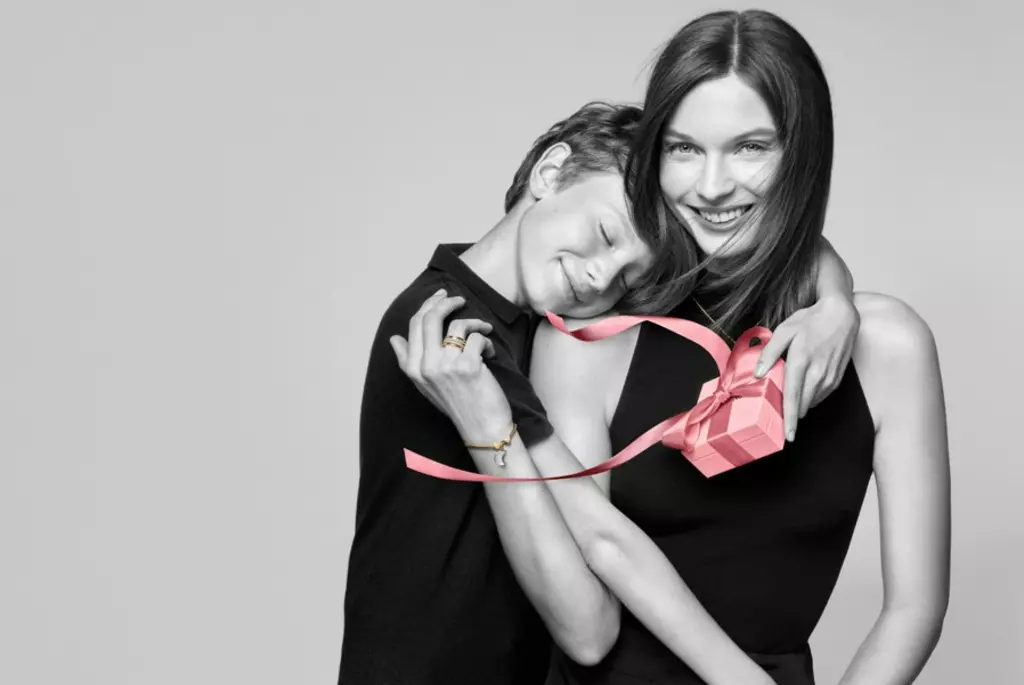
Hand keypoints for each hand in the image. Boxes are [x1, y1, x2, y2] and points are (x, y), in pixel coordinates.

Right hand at [389, 289, 512, 442]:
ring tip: (483, 330)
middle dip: (446, 302)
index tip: (441, 298)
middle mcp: (426, 366)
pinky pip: (477, 337)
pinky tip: (490, 352)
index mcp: (413, 368)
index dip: (428, 305)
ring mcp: (446, 365)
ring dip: (474, 323)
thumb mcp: (425, 385)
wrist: (481, 427)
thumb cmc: (456, 405)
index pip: (414, 325)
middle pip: (430, 318)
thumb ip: (408, 361)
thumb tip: (394, 339)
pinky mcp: (468, 366)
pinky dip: (487, 341)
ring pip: (457, 324)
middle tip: (459, 300)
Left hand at [754, 295, 859, 440]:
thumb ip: (769, 353)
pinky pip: (820, 396)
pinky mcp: (837, 379)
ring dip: (800, 405)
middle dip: (791, 415)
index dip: (789, 419)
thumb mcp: (784, 331)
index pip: (793, 398)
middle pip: (803, 405)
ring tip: (790, 396)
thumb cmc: (809, 321)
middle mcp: (817, 373)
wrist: (840, 316)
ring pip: (812, 402)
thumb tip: (758, 374)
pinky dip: (810, 396)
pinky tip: (803, 386)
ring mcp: (829, 377)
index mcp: (801, 362)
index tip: (787, 436)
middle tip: (778, 416)